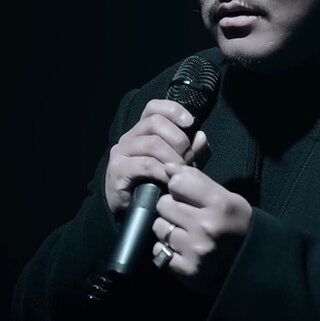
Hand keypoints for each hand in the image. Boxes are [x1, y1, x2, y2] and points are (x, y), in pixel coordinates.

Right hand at [105, 99, 210, 213]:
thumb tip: (201, 136)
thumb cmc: (156, 186)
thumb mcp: (179, 166)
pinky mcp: (118, 170)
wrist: (131, 212)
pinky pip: (146, 164)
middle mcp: (129, 137)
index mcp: (143, 131)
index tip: (190, 123)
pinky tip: (170, 181)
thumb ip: (193, 152)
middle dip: (179, 139)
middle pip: (155, 122)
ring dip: (173, 157)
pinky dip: (163, 172)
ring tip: (181, 171)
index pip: (154, 108)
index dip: (173, 110)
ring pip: (152, 143)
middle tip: (189, 158)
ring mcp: (121, 152)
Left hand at [152, 163, 251, 294]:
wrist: (251, 263)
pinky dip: (166, 249)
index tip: (185, 194)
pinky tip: (181, 249)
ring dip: (168, 229)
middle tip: (186, 215)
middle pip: (164, 204)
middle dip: (172, 207)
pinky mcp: (187, 269)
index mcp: (220, 204)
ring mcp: (196, 250)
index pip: (178, 183)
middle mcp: (207, 226)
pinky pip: (159, 250)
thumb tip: (168, 167)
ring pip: (159, 227)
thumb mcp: (227, 198)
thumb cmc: (237, 225)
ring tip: (184, 233)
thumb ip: (197, 180)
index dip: (179, 187)